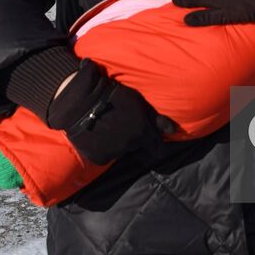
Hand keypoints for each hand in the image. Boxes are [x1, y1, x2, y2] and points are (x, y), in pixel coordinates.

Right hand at [45, 60, 173, 164]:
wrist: (81, 101)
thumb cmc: (112, 96)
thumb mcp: (138, 102)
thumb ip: (156, 119)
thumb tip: (173, 131)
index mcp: (142, 132)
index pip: (157, 148)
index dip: (155, 143)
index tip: (151, 138)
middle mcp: (130, 146)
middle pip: (137, 147)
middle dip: (133, 138)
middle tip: (122, 123)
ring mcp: (114, 154)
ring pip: (120, 151)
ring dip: (117, 143)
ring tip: (108, 126)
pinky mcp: (98, 158)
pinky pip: (105, 155)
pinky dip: (103, 148)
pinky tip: (98, 134)